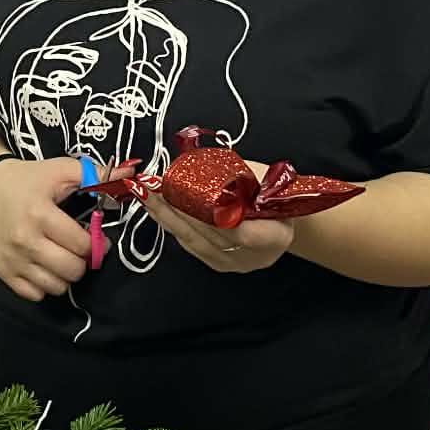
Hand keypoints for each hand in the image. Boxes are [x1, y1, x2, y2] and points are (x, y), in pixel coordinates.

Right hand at [0, 155, 92, 301]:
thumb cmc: (29, 180)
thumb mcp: (61, 170)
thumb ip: (96, 175)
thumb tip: (129, 176)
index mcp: (40, 215)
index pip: (82, 245)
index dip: (96, 243)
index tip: (95, 237)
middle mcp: (24, 241)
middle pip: (72, 270)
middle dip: (83, 261)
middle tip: (79, 249)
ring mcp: (12, 260)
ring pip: (56, 287)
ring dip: (65, 275)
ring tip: (62, 256)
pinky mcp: (3, 272)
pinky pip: (35, 295)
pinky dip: (44, 285)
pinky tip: (44, 266)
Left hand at [145, 189, 293, 273]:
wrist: (283, 224)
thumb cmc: (279, 198)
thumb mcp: (270, 183)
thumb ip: (242, 179)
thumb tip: (204, 166)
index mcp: (273, 238)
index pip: (237, 230)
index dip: (210, 214)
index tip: (186, 194)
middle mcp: (251, 257)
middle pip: (207, 235)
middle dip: (176, 208)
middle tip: (153, 187)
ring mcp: (233, 263)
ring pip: (192, 241)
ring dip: (166, 215)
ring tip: (147, 195)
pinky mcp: (217, 263)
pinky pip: (190, 245)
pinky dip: (172, 224)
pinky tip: (157, 209)